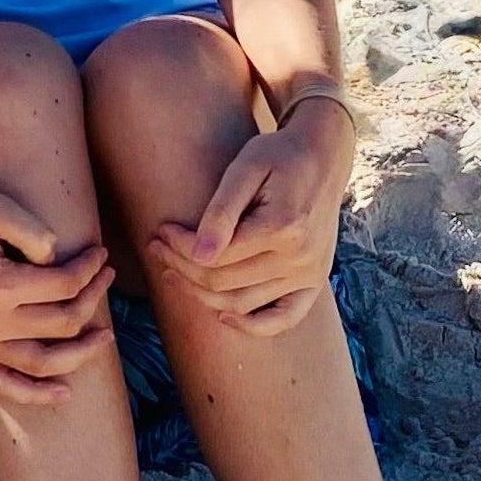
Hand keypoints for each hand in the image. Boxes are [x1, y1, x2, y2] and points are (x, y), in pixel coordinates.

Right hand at [0, 175, 113, 404]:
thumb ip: (31, 231)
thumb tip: (61, 257)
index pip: (64, 285)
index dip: (89, 269)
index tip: (100, 254)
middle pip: (61, 322)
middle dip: (92, 300)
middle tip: (105, 279)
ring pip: (42, 362)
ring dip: (80, 353)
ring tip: (104, 339)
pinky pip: (2, 384)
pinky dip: (34, 394)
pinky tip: (62, 394)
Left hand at [149, 93, 353, 335]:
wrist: (323, 157)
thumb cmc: (278, 155)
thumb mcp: (245, 168)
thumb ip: (221, 212)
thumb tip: (200, 256)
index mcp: (283, 227)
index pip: (216, 256)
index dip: (180, 248)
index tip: (161, 231)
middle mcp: (300, 257)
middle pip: (224, 282)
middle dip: (182, 268)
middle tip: (158, 249)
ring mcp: (310, 273)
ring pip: (243, 303)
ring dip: (202, 294)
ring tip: (175, 273)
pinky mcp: (315, 280)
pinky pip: (284, 318)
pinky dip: (253, 326)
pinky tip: (223, 314)